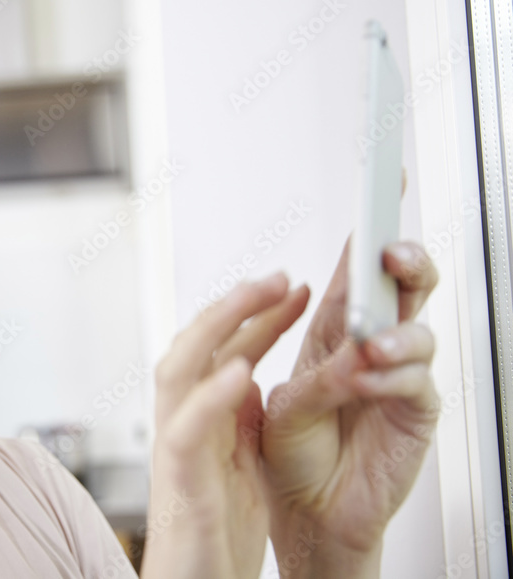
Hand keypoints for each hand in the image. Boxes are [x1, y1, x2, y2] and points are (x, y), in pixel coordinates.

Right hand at [140, 272, 308, 578]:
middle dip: (234, 305)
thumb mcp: (238, 463)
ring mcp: (176, 452)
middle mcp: (182, 426)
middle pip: (194, 347)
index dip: (257, 317)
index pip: (224, 353)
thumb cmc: (217, 534)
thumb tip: (244, 374)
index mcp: (203, 421)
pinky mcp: (180, 485)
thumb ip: (236, 418)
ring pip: (177, 372)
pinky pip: (185, 432)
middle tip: (278, 277)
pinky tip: (239, 370)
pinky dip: (209, 397)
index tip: (292, 289)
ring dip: (217, 328)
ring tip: (254, 297)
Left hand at [259, 239, 438, 577]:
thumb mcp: (283, 403)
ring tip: (367, 346)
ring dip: (393, 332)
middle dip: (402, 263)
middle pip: (402, 287)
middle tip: (391, 258)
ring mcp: (396, 377)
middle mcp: (368, 348)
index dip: (370, 230)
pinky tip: (367, 381)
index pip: (354, 271)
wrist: (304, 514)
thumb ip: (318, 374)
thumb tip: (355, 347)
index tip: (383, 185)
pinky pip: (416, 381)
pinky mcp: (414, 413)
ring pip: (417, 331)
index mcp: (332, 332)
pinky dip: (391, 377)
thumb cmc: (287, 453)